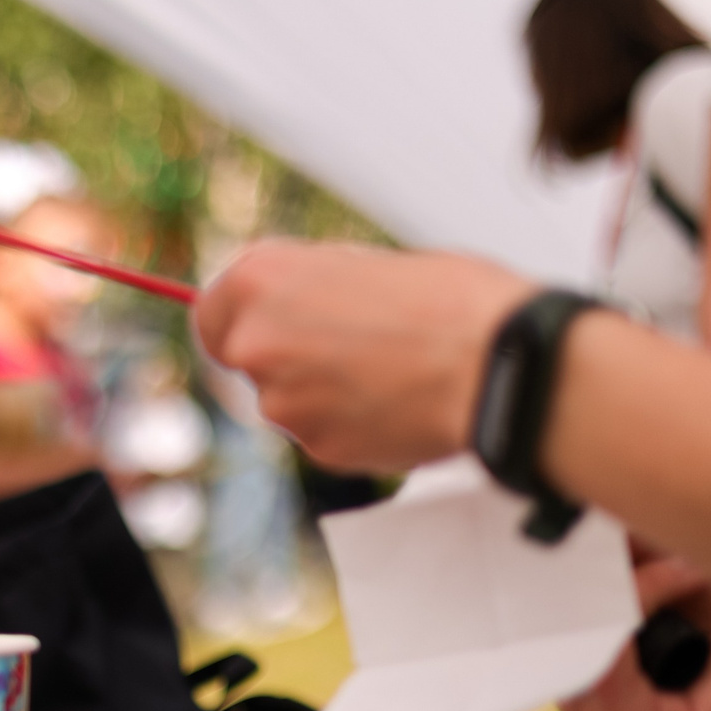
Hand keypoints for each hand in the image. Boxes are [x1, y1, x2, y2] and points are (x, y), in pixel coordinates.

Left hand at [194, 240, 531, 472]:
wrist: (498, 363)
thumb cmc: (450, 299)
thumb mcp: (363, 262)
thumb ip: (309, 287)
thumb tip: (289, 303)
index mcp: (260, 281)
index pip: (212, 312)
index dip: (237, 321)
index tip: (259, 327)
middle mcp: (256, 343)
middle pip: (248, 360)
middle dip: (288, 357)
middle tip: (348, 347)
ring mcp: (283, 403)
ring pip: (287, 402)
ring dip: (323, 393)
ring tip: (391, 371)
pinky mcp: (318, 448)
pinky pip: (323, 436)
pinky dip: (352, 425)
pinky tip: (399, 403)